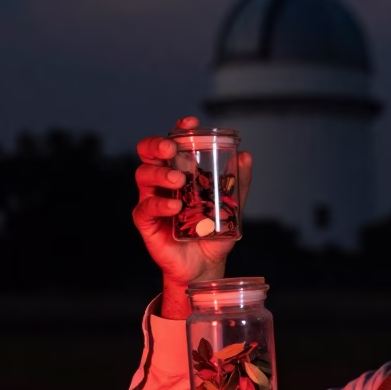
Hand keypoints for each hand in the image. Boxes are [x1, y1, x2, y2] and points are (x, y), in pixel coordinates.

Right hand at [132, 114, 252, 286]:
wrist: (205, 266)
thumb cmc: (213, 233)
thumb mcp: (231, 208)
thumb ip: (238, 185)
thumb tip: (246, 157)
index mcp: (179, 172)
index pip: (172, 144)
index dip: (178, 130)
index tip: (190, 123)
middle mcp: (162, 182)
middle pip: (147, 153)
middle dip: (156, 144)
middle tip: (171, 148)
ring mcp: (152, 200)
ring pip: (143, 175)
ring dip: (160, 173)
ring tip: (179, 180)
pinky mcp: (146, 222)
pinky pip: (146, 207)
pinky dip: (160, 204)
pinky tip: (175, 207)